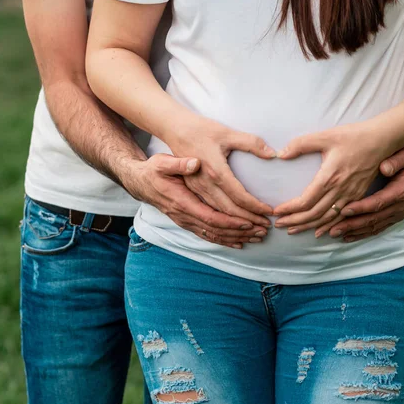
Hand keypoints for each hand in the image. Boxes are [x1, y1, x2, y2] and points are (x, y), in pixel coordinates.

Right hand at [123, 154, 267, 248]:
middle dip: (242, 230)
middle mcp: (185, 214)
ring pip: (214, 234)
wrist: (139, 182)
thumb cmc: (153, 169)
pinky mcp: (186, 221)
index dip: (234, 219)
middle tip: (264, 229)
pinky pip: (207, 235)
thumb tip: (194, 163)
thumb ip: (179, 163)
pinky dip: (224, 240)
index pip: (213, 214)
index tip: (253, 218)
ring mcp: (185, 220)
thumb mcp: (163, 161)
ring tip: (258, 237)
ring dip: (237, 237)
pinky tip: (238, 242)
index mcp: (183, 199)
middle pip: (217, 228)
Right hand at [165, 116, 275, 231]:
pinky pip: (206, 215)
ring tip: (255, 232)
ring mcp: (195, 191)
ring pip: (217, 217)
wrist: (173, 130)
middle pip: (228, 211)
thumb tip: (272, 153)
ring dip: (236, 227)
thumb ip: (251, 143)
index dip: (255, 206)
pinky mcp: (191, 191)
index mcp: (214, 172)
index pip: (238, 196)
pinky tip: (233, 232)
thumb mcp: (227, 132)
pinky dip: (221, 228)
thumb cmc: (200, 129)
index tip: (269, 211)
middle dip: (249, 221)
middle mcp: (203, 185)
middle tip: (266, 227)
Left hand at [273, 123, 387, 232]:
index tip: (276, 212)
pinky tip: (318, 231)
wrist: (382, 140)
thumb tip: (281, 154)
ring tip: (292, 230)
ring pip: (327, 219)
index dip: (290, 209)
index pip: (306, 201)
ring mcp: (351, 196)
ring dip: (308, 226)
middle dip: (294, 221)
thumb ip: (301, 144)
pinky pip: (341, 217)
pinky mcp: (358, 196)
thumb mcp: (325, 136)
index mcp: (330, 177)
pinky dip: (327, 226)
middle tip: (278, 225)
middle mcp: (340, 190)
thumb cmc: (353, 136)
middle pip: (314, 214)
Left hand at [317, 136, 403, 242]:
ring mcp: (398, 213)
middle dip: (352, 225)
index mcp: (402, 191)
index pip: (378, 203)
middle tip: (332, 229)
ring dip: (354, 232)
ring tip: (335, 234)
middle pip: (373, 219)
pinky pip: (378, 227)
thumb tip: (384, 168)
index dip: (361, 208)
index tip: (344, 210)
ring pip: (374, 226)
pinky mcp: (395, 215)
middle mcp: (400, 206)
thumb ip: (396, 160)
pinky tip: (348, 237)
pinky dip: (363, 234)